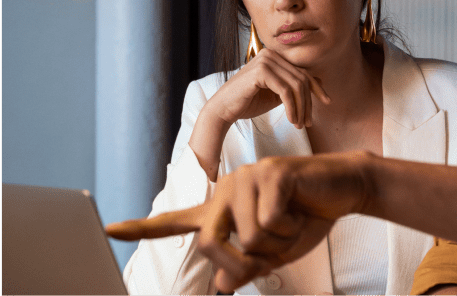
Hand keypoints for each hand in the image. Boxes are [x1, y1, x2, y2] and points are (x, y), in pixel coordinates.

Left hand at [106, 152, 371, 292]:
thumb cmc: (308, 218)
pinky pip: (269, 224)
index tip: (110, 229)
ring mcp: (247, 178)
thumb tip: (219, 287)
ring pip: (248, 239)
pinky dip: (291, 228)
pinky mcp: (269, 174)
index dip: (143, 228)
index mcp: (224, 207)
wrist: (344, 189)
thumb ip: (246, 267)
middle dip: (245, 263)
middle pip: (211, 244)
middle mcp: (227, 189)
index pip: (177, 220)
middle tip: (277, 251)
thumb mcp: (276, 252)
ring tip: (294, 221)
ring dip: (279, 243)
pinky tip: (301, 209)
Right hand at [208, 48, 330, 129]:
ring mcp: (266, 61)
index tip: (327, 102)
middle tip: (308, 122)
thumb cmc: (249, 102)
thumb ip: (294, 87)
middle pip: (302, 79)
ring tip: (299, 124)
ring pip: (296, 86)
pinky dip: (292, 107)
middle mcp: (270, 54)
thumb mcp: (277, 94)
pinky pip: (286, 91)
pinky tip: (292, 120)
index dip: (317, 88)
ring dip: (301, 108)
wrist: (223, 110)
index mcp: (274, 56)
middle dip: (308, 103)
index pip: (303, 71)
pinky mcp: (261, 72)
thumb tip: (319, 82)